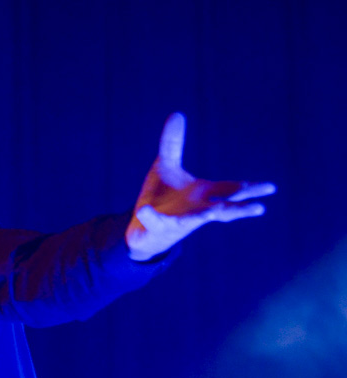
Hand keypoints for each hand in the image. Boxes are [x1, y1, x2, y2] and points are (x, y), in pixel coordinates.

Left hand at [125, 112, 275, 260]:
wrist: (143, 228)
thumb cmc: (162, 198)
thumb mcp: (166, 166)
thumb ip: (173, 143)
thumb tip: (177, 113)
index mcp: (204, 194)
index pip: (231, 190)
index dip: (250, 188)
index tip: (271, 188)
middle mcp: (197, 209)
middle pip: (224, 209)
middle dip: (240, 208)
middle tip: (260, 207)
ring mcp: (179, 220)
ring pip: (194, 220)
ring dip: (204, 216)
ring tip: (213, 213)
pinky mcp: (159, 227)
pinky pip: (155, 221)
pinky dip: (150, 216)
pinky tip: (144, 209)